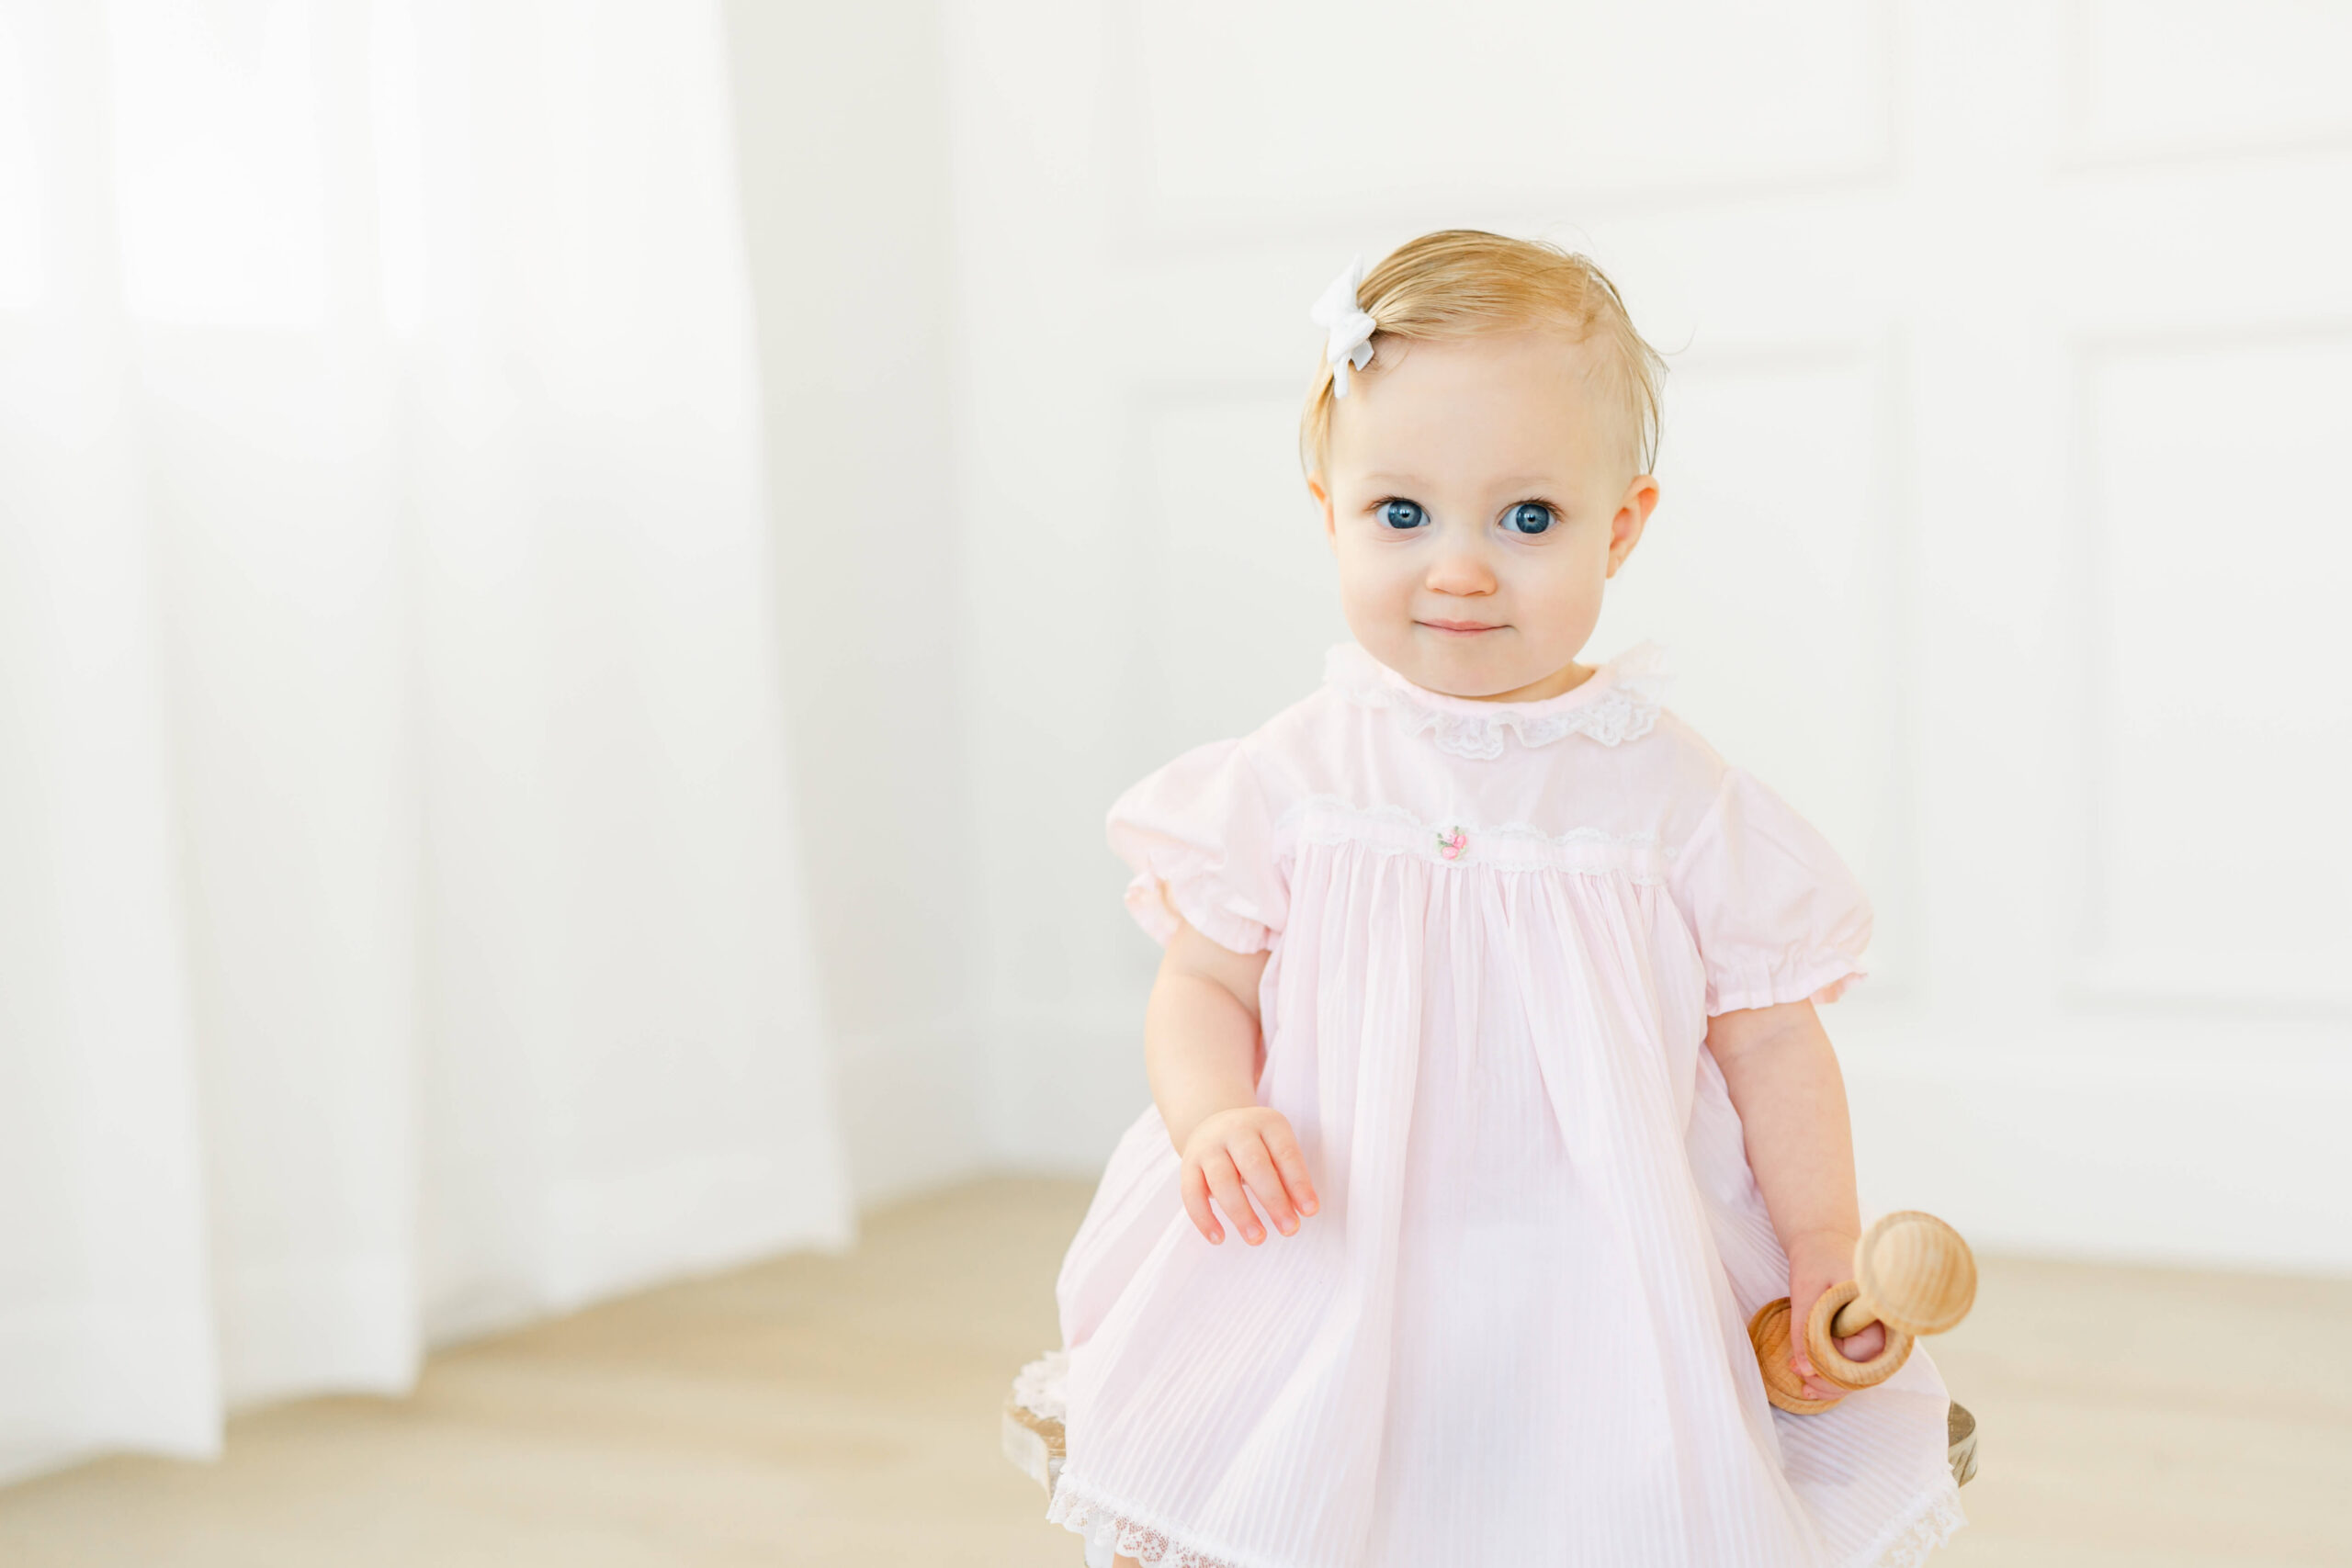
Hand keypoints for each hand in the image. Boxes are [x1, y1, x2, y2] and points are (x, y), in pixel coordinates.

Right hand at [1179, 1106, 1317, 1245]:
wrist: (1214, 1123)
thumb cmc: (1257, 1146)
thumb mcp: (1276, 1148)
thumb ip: (1288, 1176)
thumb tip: (1302, 1211)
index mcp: (1266, 1123)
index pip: (1285, 1153)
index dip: (1299, 1183)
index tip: (1310, 1212)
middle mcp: (1236, 1130)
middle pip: (1254, 1165)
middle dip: (1274, 1200)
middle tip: (1289, 1229)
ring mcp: (1209, 1146)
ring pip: (1222, 1181)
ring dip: (1241, 1213)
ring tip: (1258, 1238)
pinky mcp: (1188, 1165)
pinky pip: (1191, 1193)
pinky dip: (1204, 1218)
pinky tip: (1219, 1238)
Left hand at [1785, 1230, 1887, 1403]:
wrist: (1822, 1238)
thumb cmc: (1817, 1257)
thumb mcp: (1804, 1289)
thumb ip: (1802, 1328)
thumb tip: (1802, 1370)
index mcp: (1878, 1307)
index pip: (1866, 1353)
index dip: (1836, 1367)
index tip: (1806, 1371)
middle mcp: (1885, 1324)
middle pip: (1868, 1369)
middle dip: (1835, 1383)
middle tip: (1804, 1384)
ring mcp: (1876, 1330)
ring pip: (1862, 1369)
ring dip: (1835, 1382)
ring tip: (1804, 1386)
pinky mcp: (1864, 1332)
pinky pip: (1854, 1360)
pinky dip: (1835, 1370)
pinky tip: (1811, 1376)